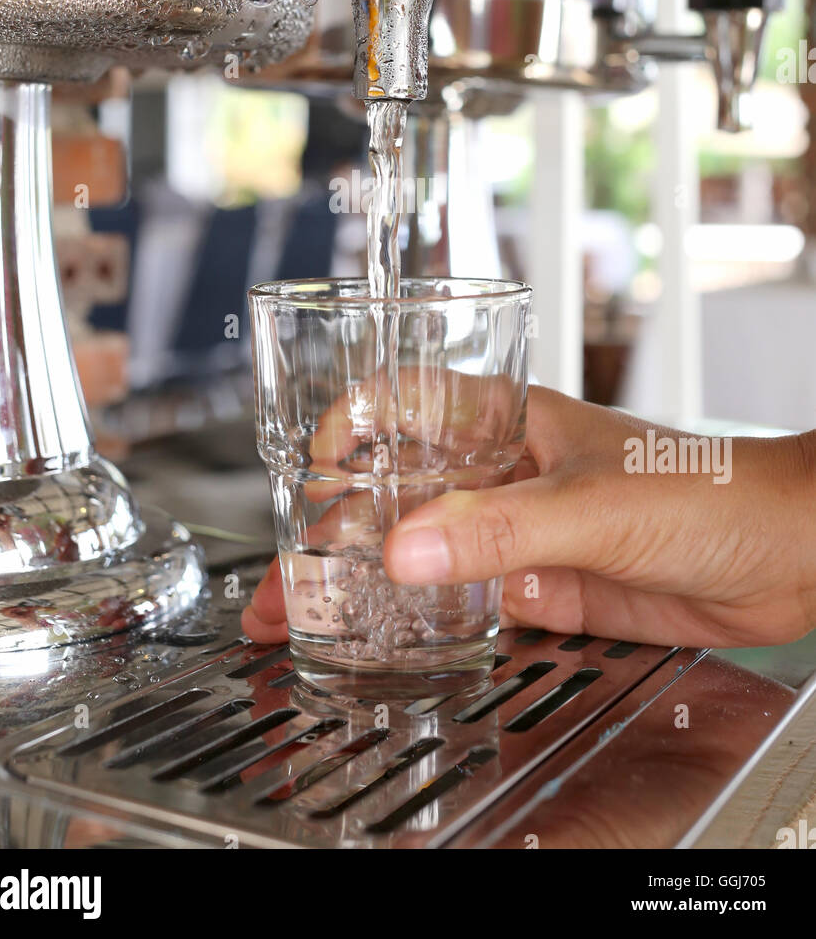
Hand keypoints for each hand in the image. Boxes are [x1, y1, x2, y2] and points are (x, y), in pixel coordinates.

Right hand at [244, 385, 815, 648]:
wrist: (788, 556)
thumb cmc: (711, 488)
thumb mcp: (591, 503)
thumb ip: (498, 527)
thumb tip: (403, 546)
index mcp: (510, 422)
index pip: (405, 403)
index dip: (348, 429)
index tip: (309, 471)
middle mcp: (505, 474)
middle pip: (399, 495)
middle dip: (336, 533)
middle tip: (284, 584)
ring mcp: (522, 535)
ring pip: (426, 557)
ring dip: (369, 587)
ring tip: (310, 624)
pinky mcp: (545, 589)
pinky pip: (467, 606)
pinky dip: (424, 625)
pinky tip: (387, 645)